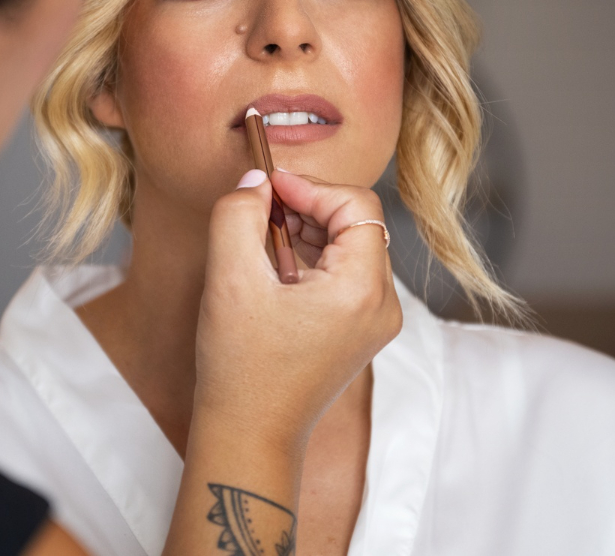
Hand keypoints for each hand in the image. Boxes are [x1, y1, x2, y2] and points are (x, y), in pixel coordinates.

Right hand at [192, 169, 401, 455]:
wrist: (251, 434)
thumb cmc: (241, 366)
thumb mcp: (230, 279)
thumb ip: (238, 214)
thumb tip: (256, 180)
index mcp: (363, 290)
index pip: (357, 205)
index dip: (312, 186)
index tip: (269, 188)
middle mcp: (383, 305)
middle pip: (359, 223)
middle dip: (310, 206)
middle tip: (262, 209)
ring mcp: (375, 321)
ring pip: (354, 246)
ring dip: (311, 229)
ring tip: (264, 239)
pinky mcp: (361, 331)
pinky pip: (348, 274)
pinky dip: (315, 257)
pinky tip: (277, 266)